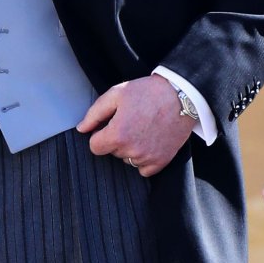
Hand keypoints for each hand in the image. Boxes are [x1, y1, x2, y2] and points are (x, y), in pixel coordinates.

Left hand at [78, 76, 192, 176]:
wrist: (181, 96)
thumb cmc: (149, 92)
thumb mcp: (117, 94)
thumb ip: (95, 113)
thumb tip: (82, 128)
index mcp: (118, 134)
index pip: (95, 147)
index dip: (100, 134)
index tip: (110, 126)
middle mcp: (131, 150)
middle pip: (113, 152)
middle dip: (117, 139)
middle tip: (131, 121)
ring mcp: (147, 158)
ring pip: (127, 161)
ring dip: (130, 149)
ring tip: (143, 129)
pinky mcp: (161, 161)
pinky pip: (143, 170)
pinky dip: (144, 159)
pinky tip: (150, 141)